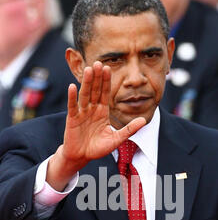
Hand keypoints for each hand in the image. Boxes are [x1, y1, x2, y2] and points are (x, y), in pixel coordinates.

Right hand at [47, 61, 145, 190]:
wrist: (82, 157)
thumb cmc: (98, 148)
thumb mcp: (116, 139)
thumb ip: (129, 130)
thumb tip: (144, 121)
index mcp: (102, 112)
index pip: (104, 93)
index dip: (106, 81)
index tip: (108, 68)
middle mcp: (91, 109)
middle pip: (94, 90)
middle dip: (97, 77)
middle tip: (98, 62)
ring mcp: (81, 113)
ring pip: (84, 95)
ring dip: (86, 82)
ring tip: (88, 69)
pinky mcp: (72, 119)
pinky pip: (72, 106)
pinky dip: (72, 97)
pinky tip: (72, 87)